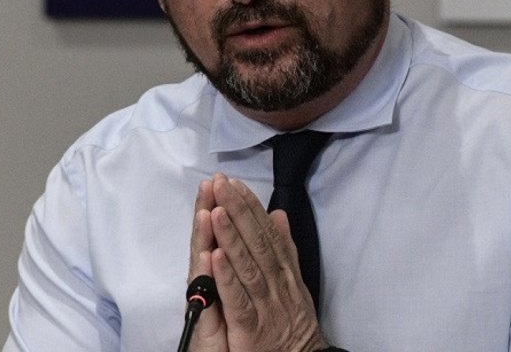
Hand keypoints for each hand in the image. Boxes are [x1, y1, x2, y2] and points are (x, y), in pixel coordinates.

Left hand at [186, 174, 327, 351]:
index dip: (250, 206)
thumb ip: (286, 248)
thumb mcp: (295, 282)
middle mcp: (276, 283)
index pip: (266, 232)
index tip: (235, 183)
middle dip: (238, 211)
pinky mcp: (250, 327)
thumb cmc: (292, 322)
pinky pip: (237, 299)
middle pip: (256, 242)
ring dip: (231, 237)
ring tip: (216, 210)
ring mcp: (264, 304)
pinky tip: (215, 256)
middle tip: (221, 184)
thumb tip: (279, 215)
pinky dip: (227, 278)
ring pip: (246, 266)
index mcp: (284, 271)